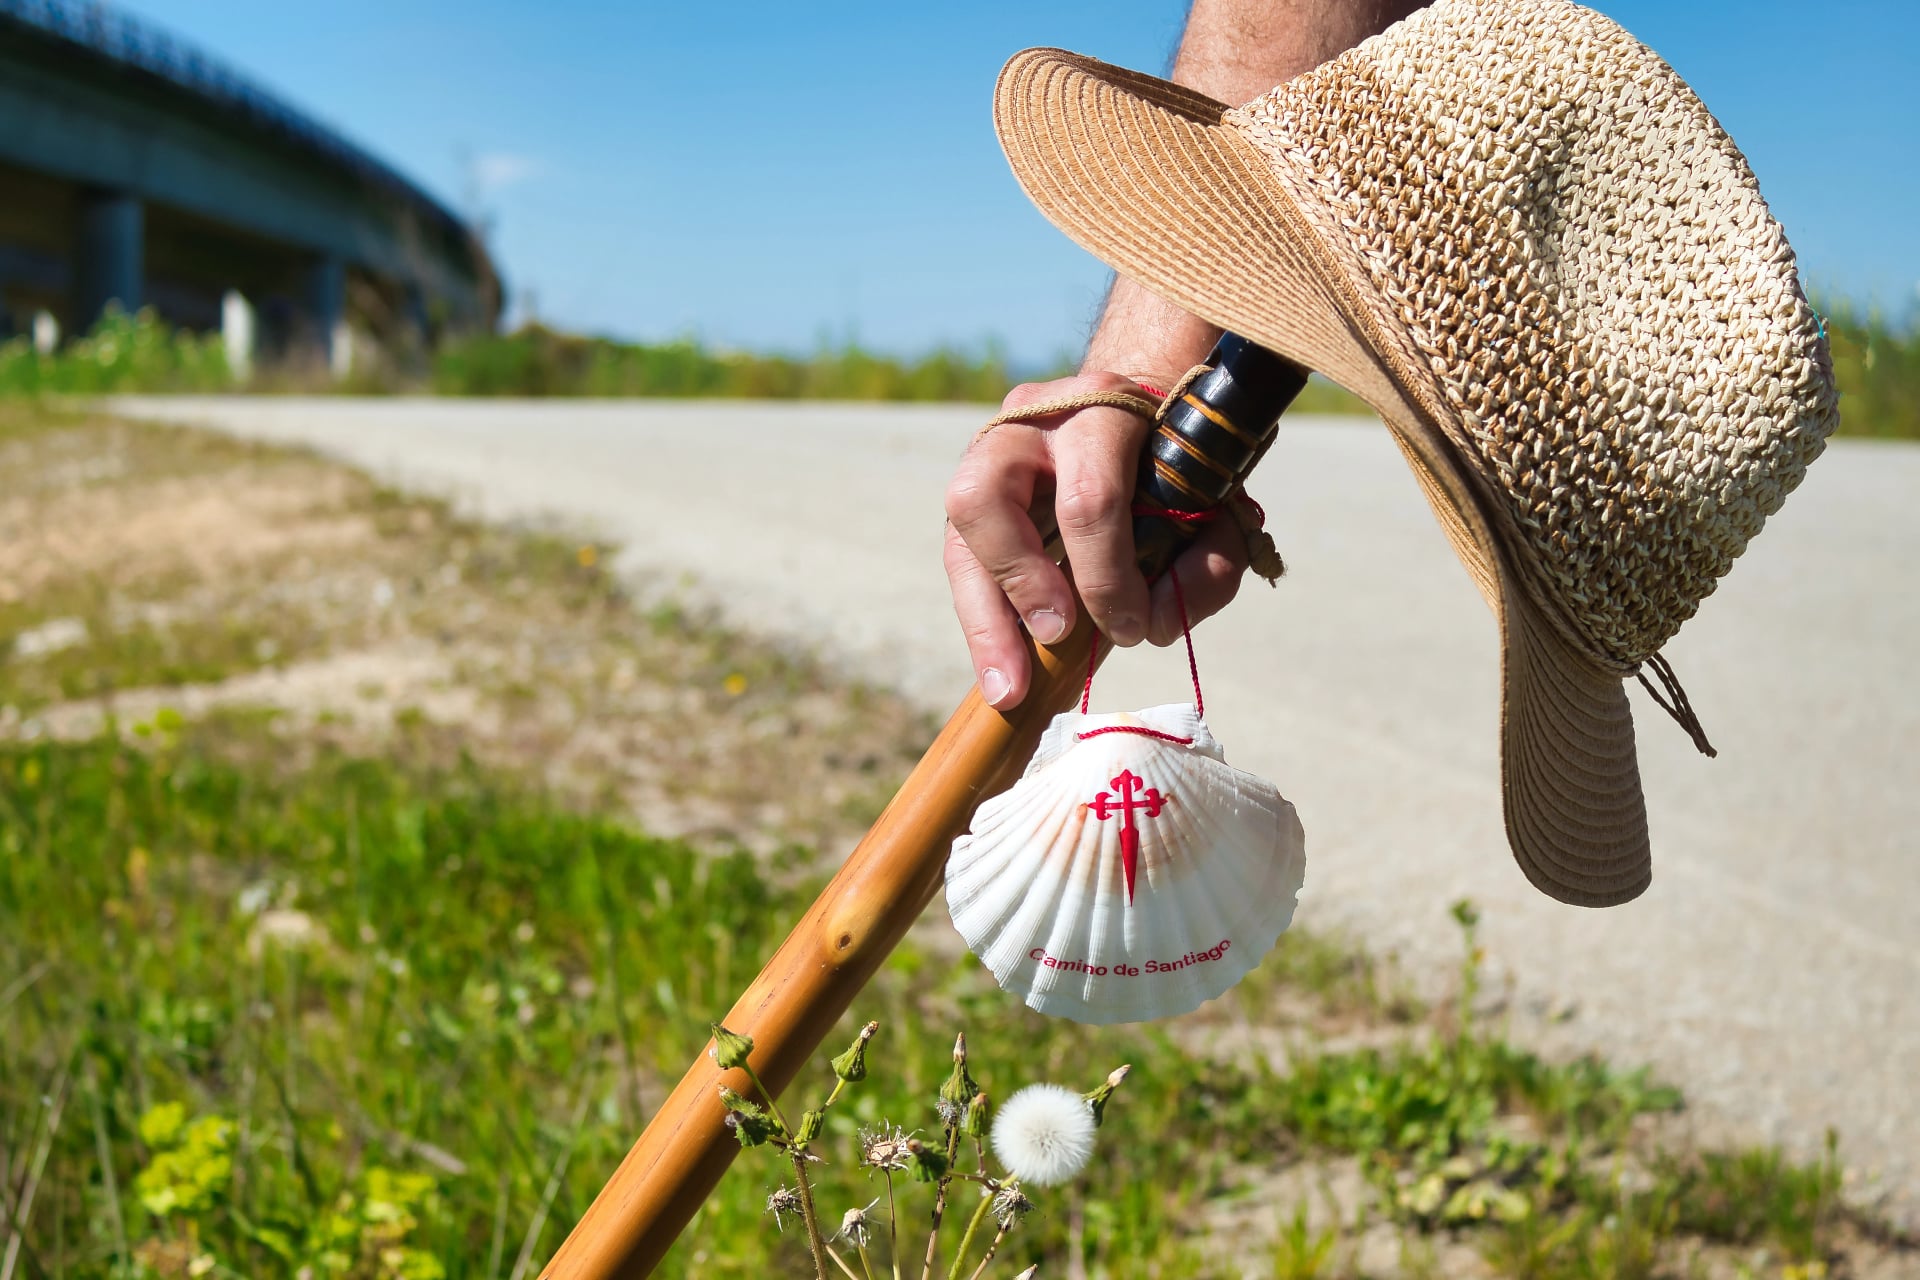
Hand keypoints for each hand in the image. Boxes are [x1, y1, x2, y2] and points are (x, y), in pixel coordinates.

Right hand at [944, 371, 1250, 707]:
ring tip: (1010, 687)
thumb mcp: (1216, 501)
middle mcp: (1030, 423)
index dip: (1107, 576)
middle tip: (1056, 637)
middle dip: (1021, 580)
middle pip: (987, 498)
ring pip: (960, 535)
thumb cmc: (1177, 464)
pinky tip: (1002, 672)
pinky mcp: (972, 494)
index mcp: (1101, 409)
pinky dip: (983, 622)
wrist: (1140, 414)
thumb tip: (1156, 625)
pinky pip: (961, 561)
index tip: (1132, 629)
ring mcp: (989, 454)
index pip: (1087, 499)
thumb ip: (1209, 561)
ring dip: (984, 619)